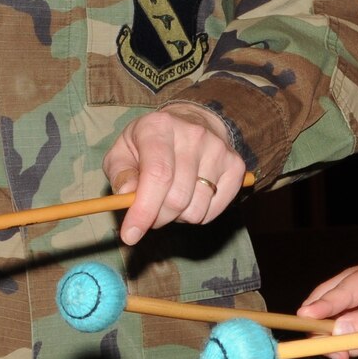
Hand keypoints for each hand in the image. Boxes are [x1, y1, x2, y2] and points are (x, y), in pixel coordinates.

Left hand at [103, 103, 246, 244]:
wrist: (190, 123)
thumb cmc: (149, 144)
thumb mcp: (123, 152)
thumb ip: (121, 174)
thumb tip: (128, 195)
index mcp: (159, 127)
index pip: (157, 175)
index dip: (143, 210)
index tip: (130, 235)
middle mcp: (194, 134)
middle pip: (177, 198)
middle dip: (157, 218)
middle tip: (150, 213)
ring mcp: (219, 150)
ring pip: (195, 210)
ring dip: (177, 217)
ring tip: (171, 199)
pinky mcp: (236, 165)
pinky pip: (212, 213)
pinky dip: (197, 215)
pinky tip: (190, 197)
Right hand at [296, 261, 357, 358]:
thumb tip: (339, 330)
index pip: (344, 288)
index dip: (323, 304)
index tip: (306, 316)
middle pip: (328, 300)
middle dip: (321, 324)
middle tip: (326, 348)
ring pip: (331, 317)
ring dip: (331, 337)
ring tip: (343, 356)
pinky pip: (341, 330)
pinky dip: (340, 342)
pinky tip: (350, 353)